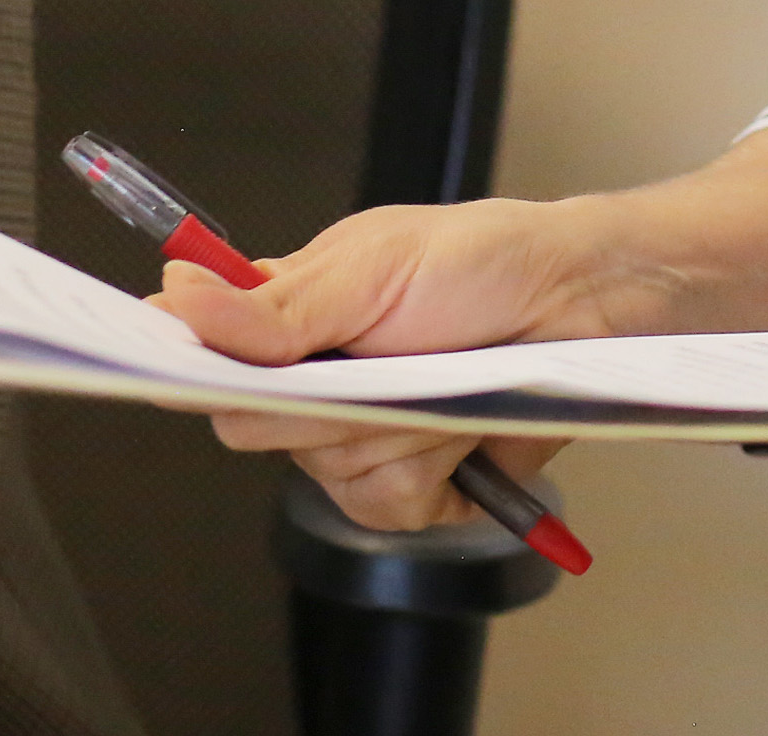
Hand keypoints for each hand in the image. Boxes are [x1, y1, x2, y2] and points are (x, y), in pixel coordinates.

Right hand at [154, 126, 767, 533]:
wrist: (591, 305)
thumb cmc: (494, 258)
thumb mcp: (379, 261)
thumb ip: (276, 301)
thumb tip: (175, 294)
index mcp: (288, 313)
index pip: (196, 357)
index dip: (185, 365)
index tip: (182, 361)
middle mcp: (314, 379)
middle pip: (258, 430)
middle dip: (326, 398)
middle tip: (392, 351)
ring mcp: (360, 433)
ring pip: (328, 474)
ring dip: (397, 431)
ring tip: (449, 380)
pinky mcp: (411, 483)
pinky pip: (386, 509)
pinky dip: (434, 475)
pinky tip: (467, 432)